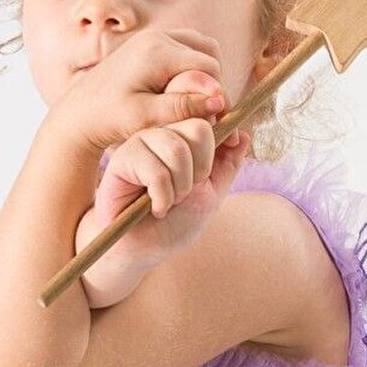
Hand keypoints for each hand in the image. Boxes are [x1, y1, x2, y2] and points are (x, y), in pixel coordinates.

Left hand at [49, 27, 229, 157]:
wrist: (79, 112)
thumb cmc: (109, 118)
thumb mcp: (146, 117)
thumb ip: (183, 106)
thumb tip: (219, 100)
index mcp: (158, 51)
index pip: (210, 67)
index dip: (219, 94)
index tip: (217, 120)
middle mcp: (158, 37)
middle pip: (209, 52)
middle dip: (214, 81)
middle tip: (207, 111)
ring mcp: (153, 37)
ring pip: (200, 47)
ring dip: (205, 72)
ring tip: (197, 103)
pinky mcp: (149, 44)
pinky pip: (185, 48)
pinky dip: (193, 67)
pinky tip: (183, 92)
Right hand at [80, 114, 250, 276]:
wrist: (143, 249)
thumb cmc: (174, 224)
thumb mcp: (211, 194)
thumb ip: (227, 165)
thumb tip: (244, 135)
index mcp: (184, 138)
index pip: (209, 117)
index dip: (224, 130)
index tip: (232, 144)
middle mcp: (163, 134)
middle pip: (198, 128)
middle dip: (201, 170)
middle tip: (187, 192)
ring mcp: (142, 143)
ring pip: (177, 149)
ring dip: (180, 188)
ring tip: (170, 202)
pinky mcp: (123, 158)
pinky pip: (156, 170)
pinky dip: (163, 198)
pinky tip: (156, 207)